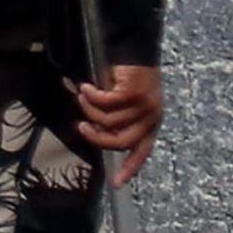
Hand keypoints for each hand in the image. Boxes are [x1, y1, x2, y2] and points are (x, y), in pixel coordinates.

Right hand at [79, 61, 163, 186]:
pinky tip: (87, 87)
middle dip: (97, 137)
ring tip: (82, 96)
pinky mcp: (133, 92)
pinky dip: (91, 95)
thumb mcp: (126, 103)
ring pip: (108, 120)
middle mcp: (150, 117)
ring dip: (90, 109)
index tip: (116, 183)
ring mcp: (143, 105)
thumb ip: (118, 119)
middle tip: (81, 126)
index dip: (129, 168)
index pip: (142, 151)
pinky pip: (105, 102)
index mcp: (151, 123)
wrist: (137, 49)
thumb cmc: (130, 75)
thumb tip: (97, 132)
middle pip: (121, 141)